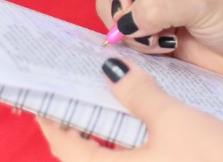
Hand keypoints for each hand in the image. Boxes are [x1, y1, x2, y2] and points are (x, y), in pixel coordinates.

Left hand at [37, 59, 222, 161]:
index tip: (47, 91)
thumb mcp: (175, 119)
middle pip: (88, 154)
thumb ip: (139, 93)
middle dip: (84, 119)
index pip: (64, 147)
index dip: (52, 117)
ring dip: (112, 128)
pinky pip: (139, 160)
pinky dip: (136, 139)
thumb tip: (111, 69)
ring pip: (115, 157)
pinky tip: (150, 116)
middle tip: (84, 83)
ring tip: (116, 92)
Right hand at [91, 0, 222, 83]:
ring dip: (127, 23)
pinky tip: (162, 46)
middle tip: (136, 17)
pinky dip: (133, 41)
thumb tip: (126, 20)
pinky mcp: (145, 26)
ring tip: (161, 36)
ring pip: (107, 0)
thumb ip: (162, 6)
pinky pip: (118, 29)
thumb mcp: (205, 1)